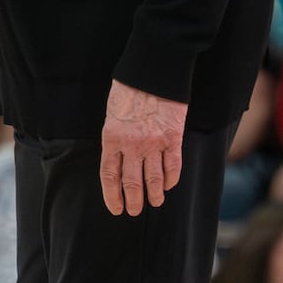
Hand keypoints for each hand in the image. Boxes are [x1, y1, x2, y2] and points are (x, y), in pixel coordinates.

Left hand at [100, 81, 185, 215]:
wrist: (151, 73)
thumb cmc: (128, 90)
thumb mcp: (112, 114)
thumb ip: (114, 138)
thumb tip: (117, 160)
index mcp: (112, 138)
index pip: (110, 176)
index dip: (112, 196)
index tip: (116, 208)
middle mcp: (132, 145)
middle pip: (132, 183)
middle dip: (133, 201)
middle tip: (134, 210)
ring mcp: (154, 143)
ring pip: (154, 180)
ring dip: (154, 195)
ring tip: (155, 202)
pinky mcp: (173, 139)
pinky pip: (173, 167)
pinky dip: (171, 180)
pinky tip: (169, 185)